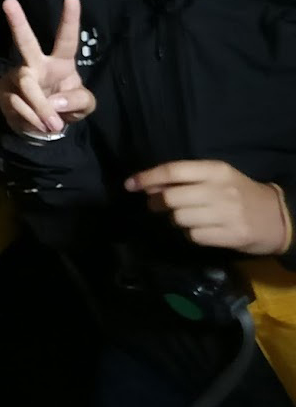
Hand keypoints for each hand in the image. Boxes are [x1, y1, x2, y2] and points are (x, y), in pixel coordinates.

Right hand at [0, 0, 95, 135]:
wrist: (42, 127)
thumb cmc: (66, 106)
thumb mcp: (84, 106)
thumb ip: (77, 101)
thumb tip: (55, 102)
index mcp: (60, 62)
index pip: (66, 39)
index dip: (70, 19)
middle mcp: (36, 64)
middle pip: (26, 43)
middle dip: (17, 22)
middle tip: (8, 2)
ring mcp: (17, 77)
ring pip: (27, 85)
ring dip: (41, 107)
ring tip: (53, 125)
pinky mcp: (4, 92)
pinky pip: (18, 104)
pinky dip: (32, 118)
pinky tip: (39, 124)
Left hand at [126, 160, 291, 254]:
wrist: (277, 217)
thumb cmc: (239, 193)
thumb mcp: (216, 177)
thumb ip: (185, 178)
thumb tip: (147, 186)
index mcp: (216, 170)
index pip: (173, 170)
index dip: (147, 177)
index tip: (130, 185)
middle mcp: (220, 190)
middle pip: (170, 197)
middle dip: (157, 203)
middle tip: (157, 205)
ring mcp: (227, 214)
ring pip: (178, 218)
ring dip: (174, 219)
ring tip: (186, 217)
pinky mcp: (231, 235)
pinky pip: (193, 236)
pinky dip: (190, 234)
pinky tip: (201, 229)